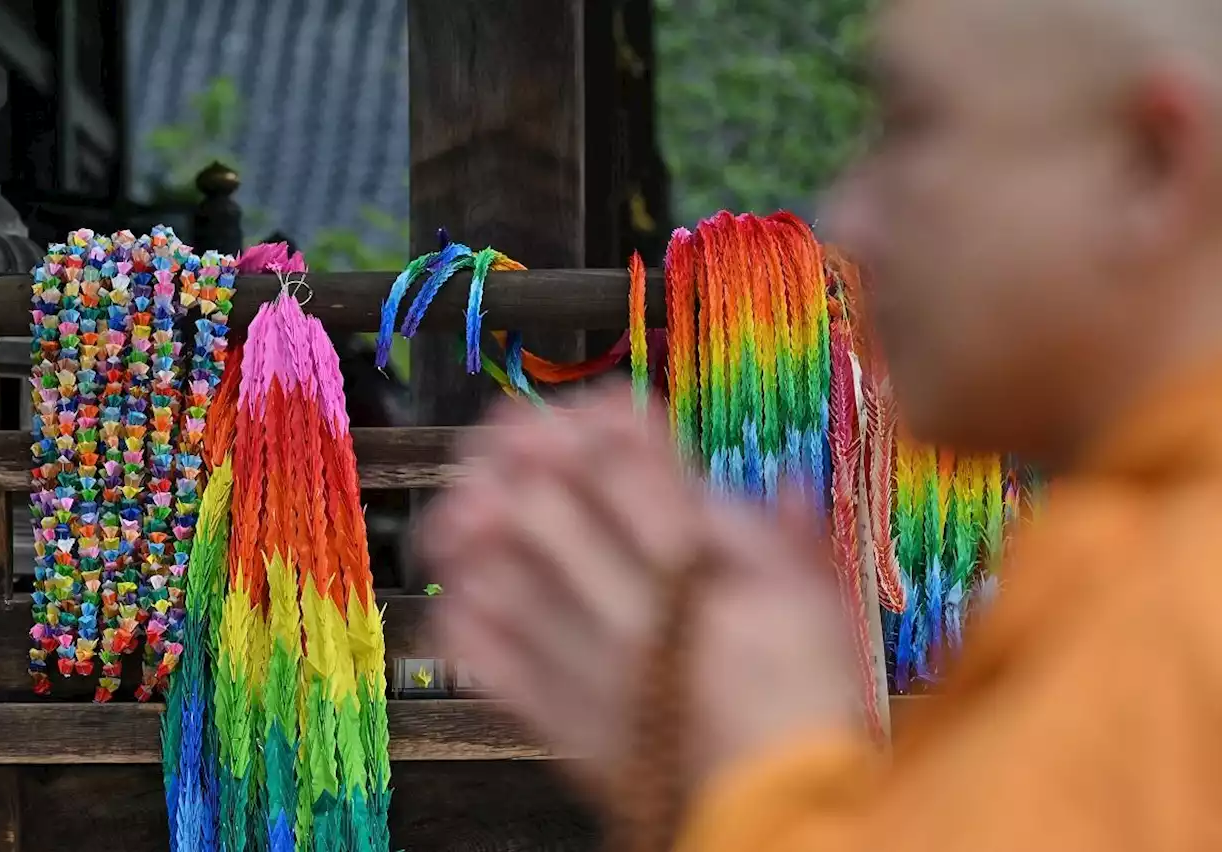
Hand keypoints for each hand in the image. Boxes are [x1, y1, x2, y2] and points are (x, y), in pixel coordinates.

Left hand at [415, 385, 860, 801]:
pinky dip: (460, 614)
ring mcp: (584, 662)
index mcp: (702, 570)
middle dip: (515, 461)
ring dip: (470, 531)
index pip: (624, 467)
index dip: (592, 423)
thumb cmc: (801, 701)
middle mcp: (631, 607)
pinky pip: (484, 658)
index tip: (587, 413)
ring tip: (462, 511)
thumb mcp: (815, 601)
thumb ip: (782, 535)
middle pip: (544, 509)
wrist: (773, 809)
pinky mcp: (553, 714)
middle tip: (502, 445)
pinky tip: (462, 590)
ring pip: (499, 575)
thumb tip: (780, 483)